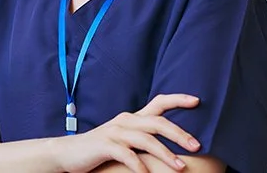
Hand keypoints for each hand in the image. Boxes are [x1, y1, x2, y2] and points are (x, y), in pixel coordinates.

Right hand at [52, 94, 200, 172]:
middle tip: (197, 145)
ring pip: (146, 139)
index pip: (159, 102)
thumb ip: (144, 136)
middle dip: (179, 133)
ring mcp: (114, 133)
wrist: (69, 153)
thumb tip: (171, 143)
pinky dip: (139, 165)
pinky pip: (126, 155)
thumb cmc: (102, 148)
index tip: (197, 101)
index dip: (178, 99)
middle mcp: (126, 121)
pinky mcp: (104, 146)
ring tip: (180, 166)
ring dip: (165, 153)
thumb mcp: (125, 138)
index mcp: (133, 118)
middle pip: (158, 122)